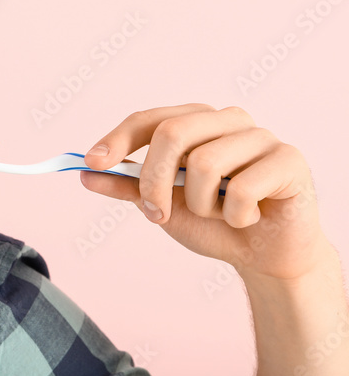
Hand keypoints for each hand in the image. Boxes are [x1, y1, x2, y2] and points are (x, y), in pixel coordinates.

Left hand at [79, 103, 331, 281]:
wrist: (264, 256)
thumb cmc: (214, 222)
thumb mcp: (161, 206)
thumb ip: (127, 187)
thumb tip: (85, 173)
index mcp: (195, 122)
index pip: (148, 119)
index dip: (118, 139)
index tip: (92, 162)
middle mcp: (227, 120)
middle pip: (172, 133)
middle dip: (154, 180)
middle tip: (156, 214)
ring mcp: (260, 137)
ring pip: (206, 163)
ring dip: (201, 204)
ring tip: (217, 214)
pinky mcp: (289, 160)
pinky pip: (244, 188)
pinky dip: (235, 216)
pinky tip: (247, 218)